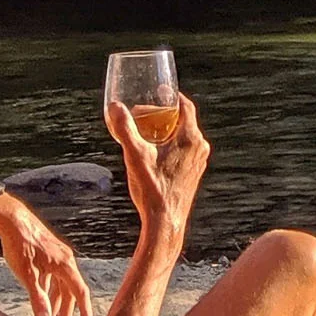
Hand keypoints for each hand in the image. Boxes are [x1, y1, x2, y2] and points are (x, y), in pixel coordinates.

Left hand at [0, 194, 94, 315]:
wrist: (11, 219)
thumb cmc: (19, 244)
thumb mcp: (27, 274)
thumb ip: (37, 297)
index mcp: (64, 264)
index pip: (80, 292)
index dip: (84, 310)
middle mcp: (65, 259)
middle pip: (71, 290)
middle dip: (67, 311)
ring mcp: (57, 255)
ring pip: (62, 283)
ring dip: (57, 302)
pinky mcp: (49, 253)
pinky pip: (55, 276)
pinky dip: (50, 290)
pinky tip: (42, 297)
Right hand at [107, 92, 209, 244]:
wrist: (165, 223)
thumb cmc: (153, 190)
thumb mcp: (135, 156)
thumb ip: (125, 129)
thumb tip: (115, 107)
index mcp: (190, 138)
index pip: (185, 106)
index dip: (171, 97)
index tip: (159, 92)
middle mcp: (200, 148)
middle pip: (183, 120)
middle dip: (163, 115)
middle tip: (144, 114)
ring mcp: (198, 162)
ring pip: (184, 136)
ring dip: (167, 130)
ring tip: (146, 133)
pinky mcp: (194, 173)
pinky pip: (185, 150)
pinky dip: (171, 145)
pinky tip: (154, 153)